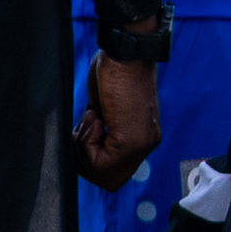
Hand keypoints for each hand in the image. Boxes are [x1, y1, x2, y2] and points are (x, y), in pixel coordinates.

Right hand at [76, 52, 160, 187]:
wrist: (126, 50)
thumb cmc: (115, 70)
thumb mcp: (105, 107)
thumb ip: (101, 131)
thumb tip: (84, 148)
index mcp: (142, 137)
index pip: (114, 172)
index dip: (93, 160)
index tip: (89, 132)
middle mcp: (146, 144)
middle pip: (108, 180)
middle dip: (87, 161)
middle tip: (87, 130)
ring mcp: (140, 144)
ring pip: (102, 175)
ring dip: (85, 149)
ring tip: (93, 119)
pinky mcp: (129, 140)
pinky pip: (99, 161)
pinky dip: (86, 140)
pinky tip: (95, 115)